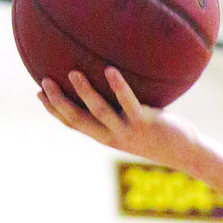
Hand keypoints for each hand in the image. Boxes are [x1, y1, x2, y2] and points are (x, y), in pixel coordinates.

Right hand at [39, 67, 199, 167]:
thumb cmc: (159, 133)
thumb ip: (119, 107)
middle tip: (44, 81)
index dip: (54, 110)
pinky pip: (129, 103)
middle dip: (59, 102)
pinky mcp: (145, 124)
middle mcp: (112, 136)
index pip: (73, 124)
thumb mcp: (134, 121)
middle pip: (78, 120)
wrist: (184, 152)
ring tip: (73, 73)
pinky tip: (110, 70)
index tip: (38, 93)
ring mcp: (127, 131)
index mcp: (105, 135)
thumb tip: (107, 78)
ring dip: (84, 93)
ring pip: (100, 112)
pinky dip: (119, 88)